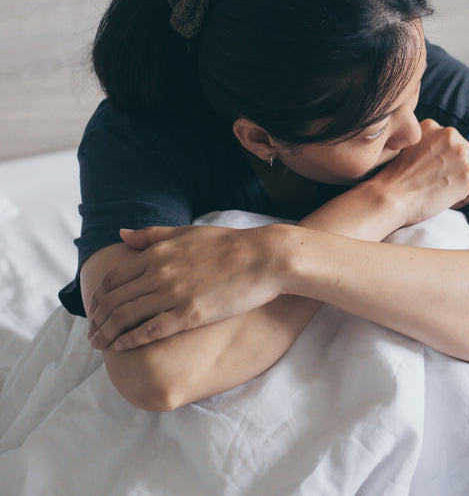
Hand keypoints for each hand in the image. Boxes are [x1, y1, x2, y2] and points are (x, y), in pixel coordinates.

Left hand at [87, 224, 283, 350]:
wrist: (265, 257)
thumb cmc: (231, 244)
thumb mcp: (188, 232)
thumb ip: (153, 235)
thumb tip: (122, 234)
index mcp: (158, 253)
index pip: (113, 278)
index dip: (98, 297)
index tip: (95, 310)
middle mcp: (159, 272)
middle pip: (114, 300)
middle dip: (97, 320)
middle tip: (91, 335)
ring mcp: (173, 293)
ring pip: (126, 316)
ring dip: (107, 333)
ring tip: (99, 345)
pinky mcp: (190, 314)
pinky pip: (150, 330)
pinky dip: (130, 340)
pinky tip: (122, 348)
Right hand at [371, 119, 468, 226]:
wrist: (391, 196)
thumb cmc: (395, 179)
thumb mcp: (409, 147)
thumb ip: (429, 143)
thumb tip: (445, 154)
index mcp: (434, 126)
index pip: (455, 144)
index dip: (447, 162)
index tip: (433, 173)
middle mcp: (450, 135)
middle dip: (460, 171)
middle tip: (439, 184)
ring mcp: (462, 153)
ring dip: (463, 185)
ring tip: (442, 193)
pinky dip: (462, 200)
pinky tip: (444, 200)